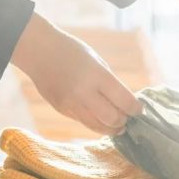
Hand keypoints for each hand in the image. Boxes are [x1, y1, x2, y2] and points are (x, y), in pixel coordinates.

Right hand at [11, 13, 141, 135]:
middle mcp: (84, 92)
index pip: (124, 101)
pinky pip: (84, 122)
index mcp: (97, 75)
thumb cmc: (72, 52)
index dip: (135, 109)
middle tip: (127, 118)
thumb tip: (124, 103)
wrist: (38, 51)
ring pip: (97, 127)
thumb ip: (110, 83)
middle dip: (123, 121)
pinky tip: (100, 118)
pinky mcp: (62, 110)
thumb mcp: (97, 62)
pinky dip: (95, 123)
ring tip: (117, 125)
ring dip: (111, 128)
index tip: (139, 110)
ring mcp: (71, 103)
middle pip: (112, 118)